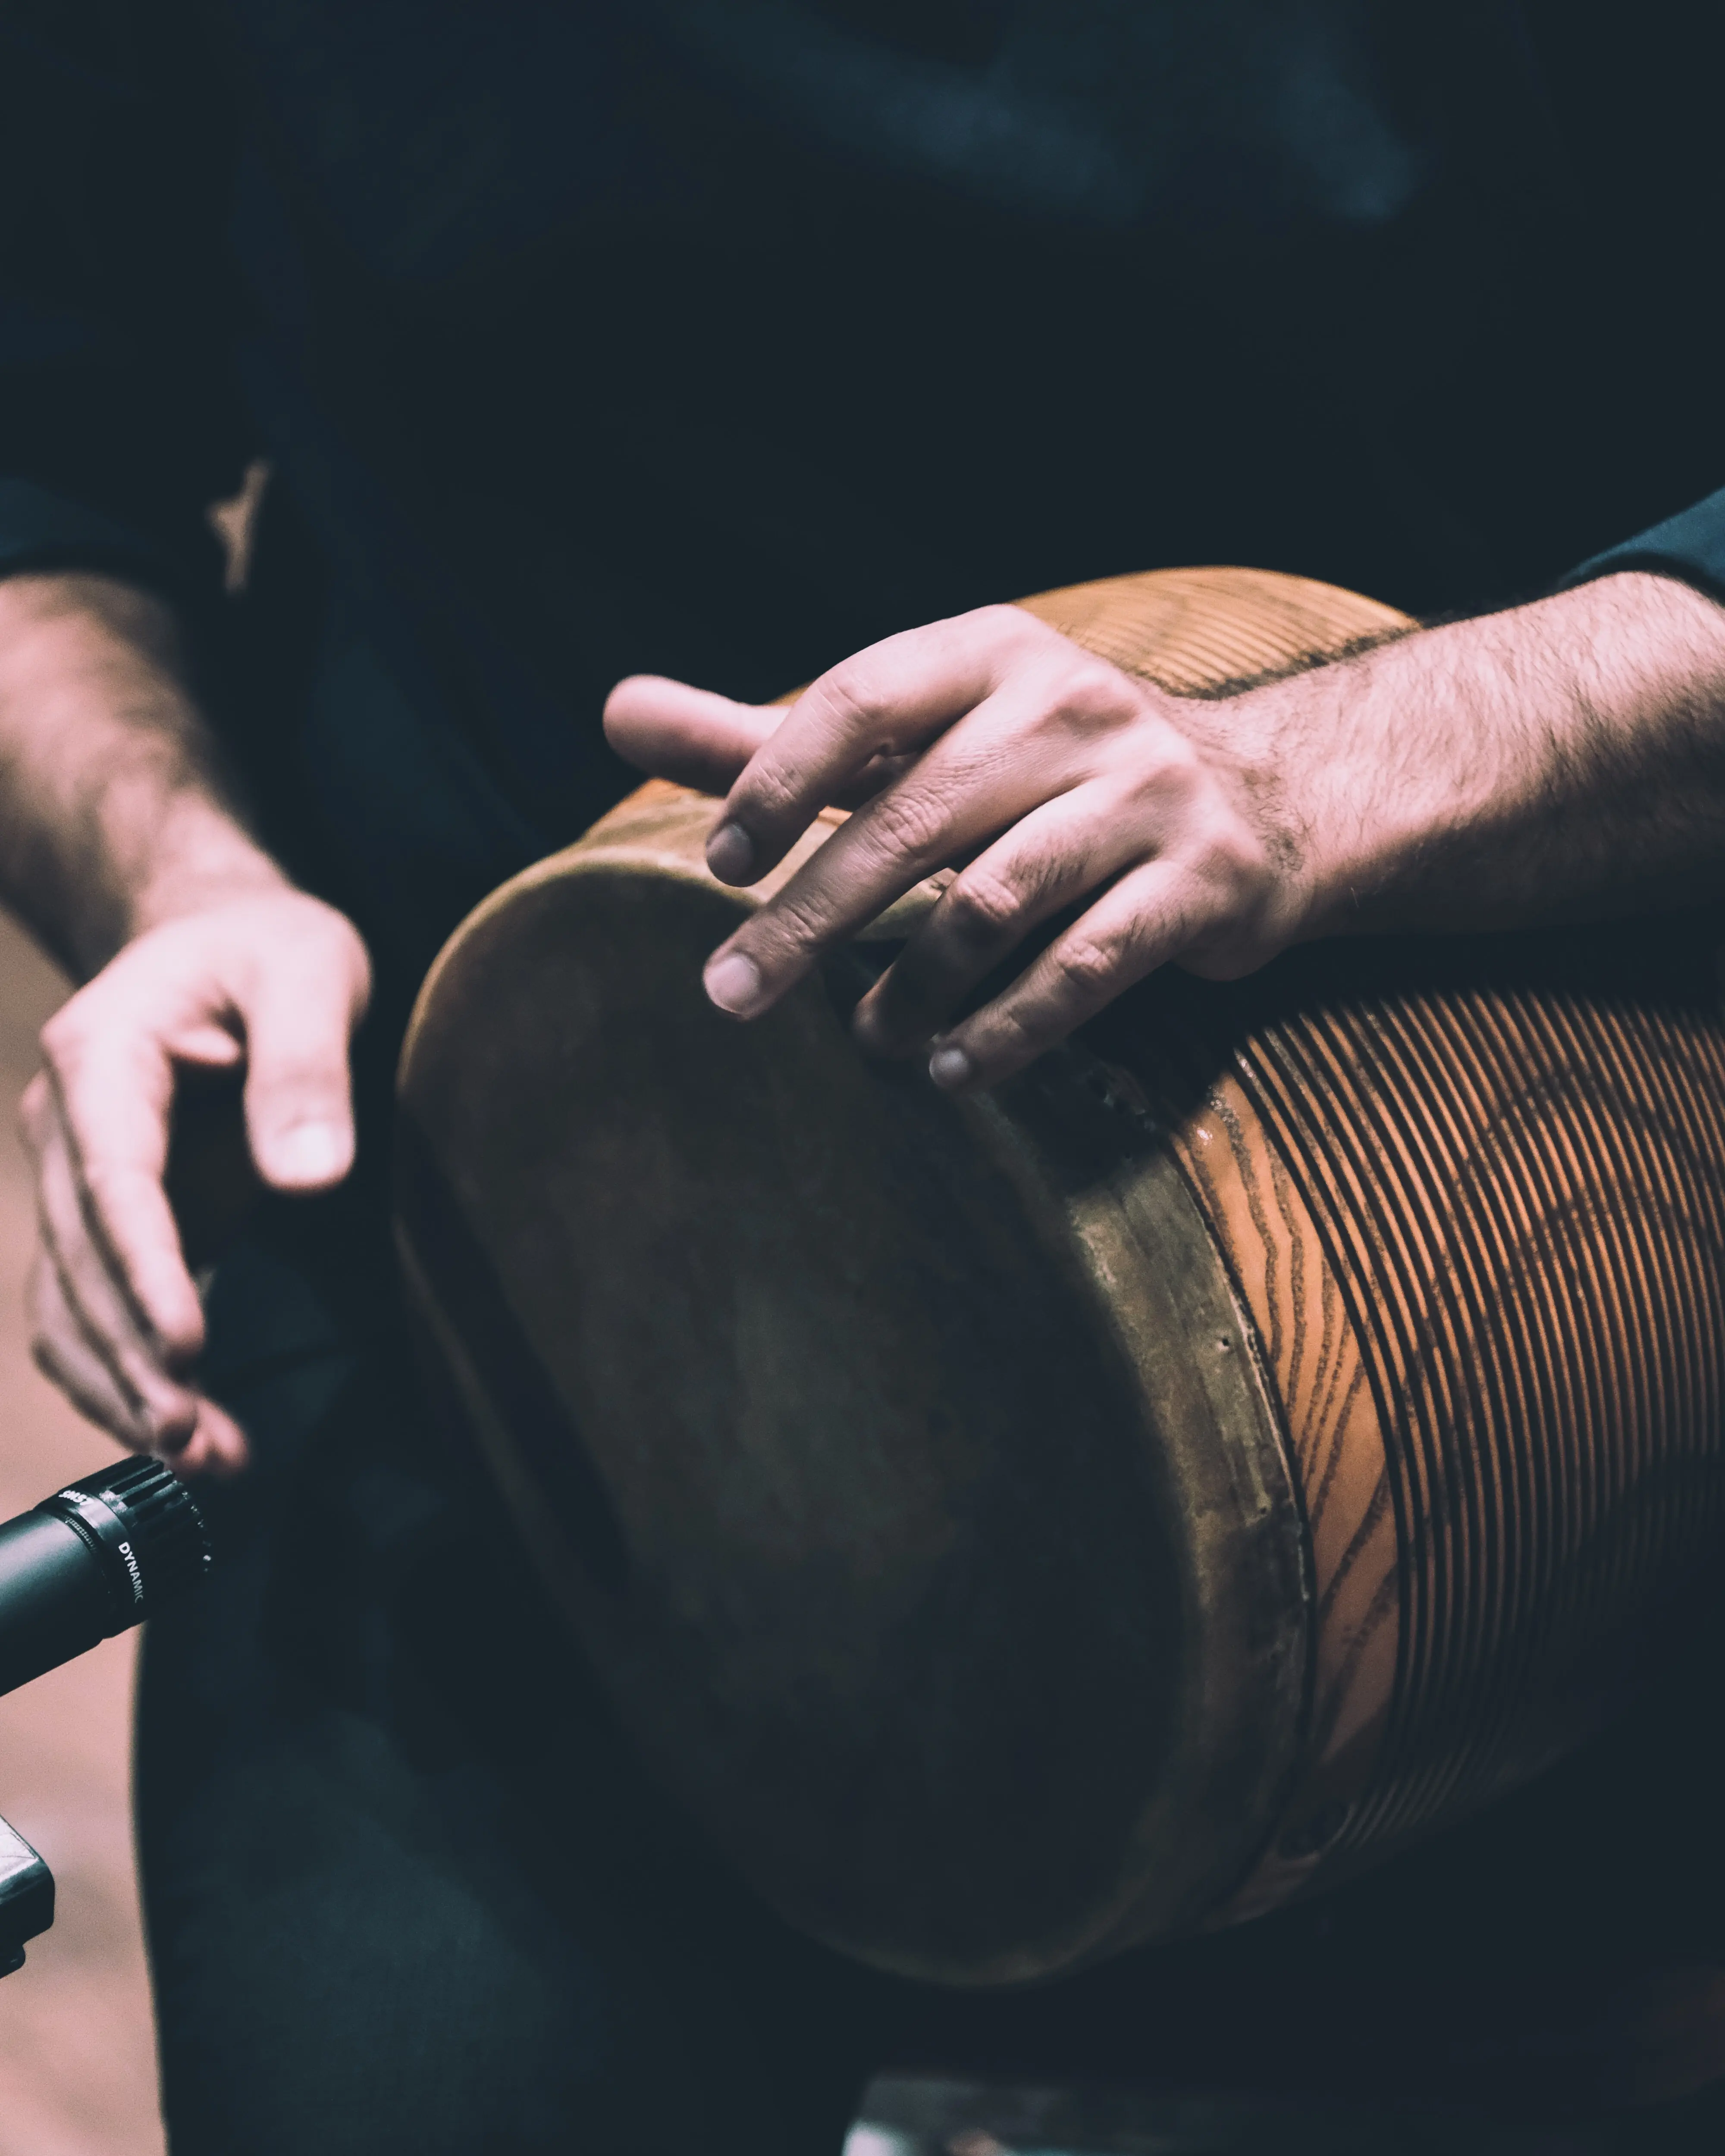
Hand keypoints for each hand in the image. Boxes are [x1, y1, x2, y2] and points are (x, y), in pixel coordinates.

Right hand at [19, 887, 370, 1475]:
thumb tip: (311, 1175)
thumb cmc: (271, 946)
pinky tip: (196, 1431)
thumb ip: (307, 1064)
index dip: (143, 1271)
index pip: (111, 1182)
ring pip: (73, 1303)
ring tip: (206, 1460)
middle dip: (134, 1357)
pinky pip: (100, 1308)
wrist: (228, 938)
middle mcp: (69, 1125)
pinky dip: (133, 1374)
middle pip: (82, 1260)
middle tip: (197, 1441)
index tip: (186, 1347)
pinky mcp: (115, 1220)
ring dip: (126, 1387)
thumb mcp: (311, 970)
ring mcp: (82, 1177)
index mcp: (101, 1056)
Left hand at [605, 606, 1307, 1089]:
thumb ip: (771, 739)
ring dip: (913, 985)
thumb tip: (612, 709)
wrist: (1259, 804)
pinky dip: (1011, 1028)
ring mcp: (1147, 794)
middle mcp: (1074, 706)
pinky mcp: (1202, 882)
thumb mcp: (915, 737)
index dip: (779, 781)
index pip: (861, 700)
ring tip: (864, 1040)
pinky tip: (953, 1070)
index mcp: (990, 653)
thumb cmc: (1039, 773)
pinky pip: (1089, 966)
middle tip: (730, 996)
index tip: (719, 870)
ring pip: (999, 898)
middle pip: (916, 817)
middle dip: (813, 917)